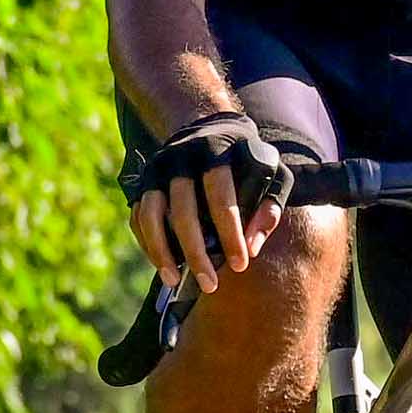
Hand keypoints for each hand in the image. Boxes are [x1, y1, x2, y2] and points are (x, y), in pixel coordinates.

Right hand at [119, 112, 291, 294]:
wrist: (210, 128)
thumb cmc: (248, 159)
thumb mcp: (271, 173)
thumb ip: (269, 208)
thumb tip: (252, 248)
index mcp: (217, 151)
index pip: (220, 196)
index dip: (230, 233)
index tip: (240, 265)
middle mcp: (181, 157)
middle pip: (183, 210)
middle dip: (196, 252)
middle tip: (209, 285)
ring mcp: (157, 169)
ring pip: (152, 214)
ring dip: (162, 251)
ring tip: (174, 281)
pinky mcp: (143, 182)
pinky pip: (139, 217)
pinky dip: (148, 243)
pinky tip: (163, 266)